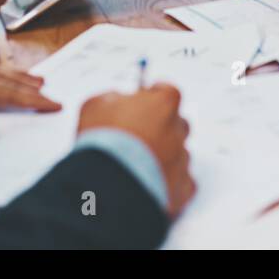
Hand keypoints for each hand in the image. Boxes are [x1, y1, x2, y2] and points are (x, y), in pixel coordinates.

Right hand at [78, 85, 194, 217]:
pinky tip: (152, 184)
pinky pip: (183, 182)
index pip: (167, 92)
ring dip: (165, 156)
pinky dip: (171, 182)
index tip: (144, 101)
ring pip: (180, 153)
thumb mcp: (95, 106)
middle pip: (178, 123)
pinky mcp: (182, 187)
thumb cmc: (103, 142)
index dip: (153, 97)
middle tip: (140, 136)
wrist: (108, 184)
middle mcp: (178, 129)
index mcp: (163, 104)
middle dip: (162, 127)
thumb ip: (112, 98)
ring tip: (139, 165)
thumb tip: (116, 101)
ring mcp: (182, 159)